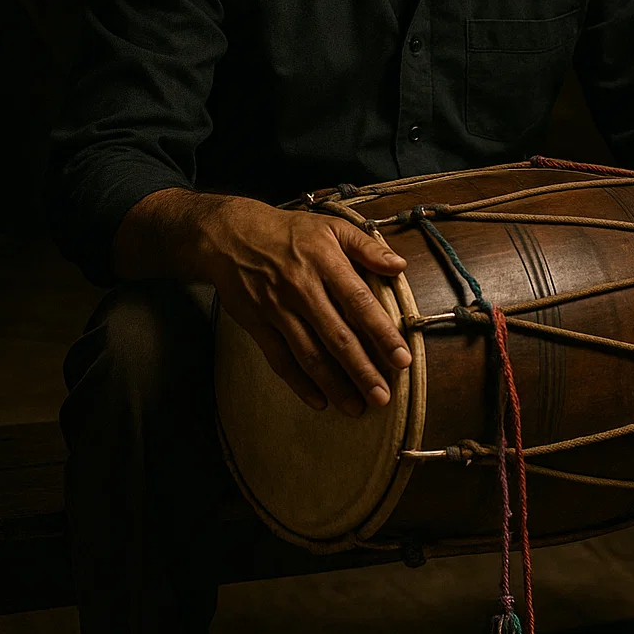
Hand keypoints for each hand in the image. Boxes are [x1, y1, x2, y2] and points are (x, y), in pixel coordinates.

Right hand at [196, 196, 410, 415]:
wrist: (231, 234)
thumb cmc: (290, 232)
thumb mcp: (332, 226)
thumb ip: (367, 246)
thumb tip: (401, 265)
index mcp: (325, 261)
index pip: (359, 302)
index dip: (382, 332)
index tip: (402, 358)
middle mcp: (301, 287)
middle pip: (336, 336)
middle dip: (362, 370)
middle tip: (383, 397)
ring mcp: (277, 308)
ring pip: (309, 354)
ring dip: (334, 384)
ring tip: (356, 407)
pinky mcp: (256, 324)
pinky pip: (279, 359)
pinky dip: (299, 383)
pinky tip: (319, 401)